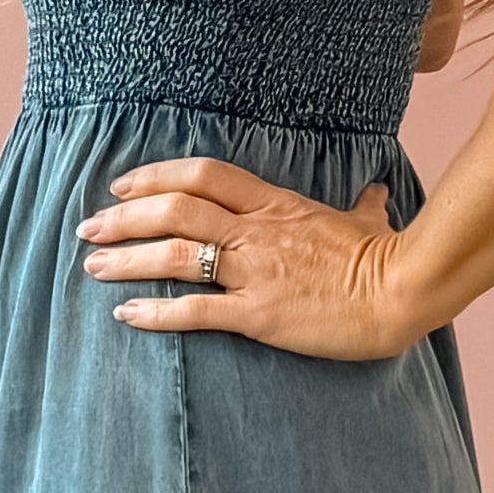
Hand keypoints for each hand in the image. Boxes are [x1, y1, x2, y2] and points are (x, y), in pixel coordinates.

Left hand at [78, 157, 418, 360]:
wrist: (404, 292)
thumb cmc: (387, 258)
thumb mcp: (369, 224)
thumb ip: (363, 207)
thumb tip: (375, 194)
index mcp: (274, 205)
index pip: (202, 176)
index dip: (156, 176)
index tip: (123, 187)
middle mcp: (256, 233)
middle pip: (175, 210)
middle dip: (124, 218)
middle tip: (89, 227)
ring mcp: (255, 273)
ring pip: (176, 256)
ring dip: (127, 259)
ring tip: (92, 266)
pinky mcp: (259, 316)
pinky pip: (196, 311)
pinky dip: (156, 312)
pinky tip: (126, 314)